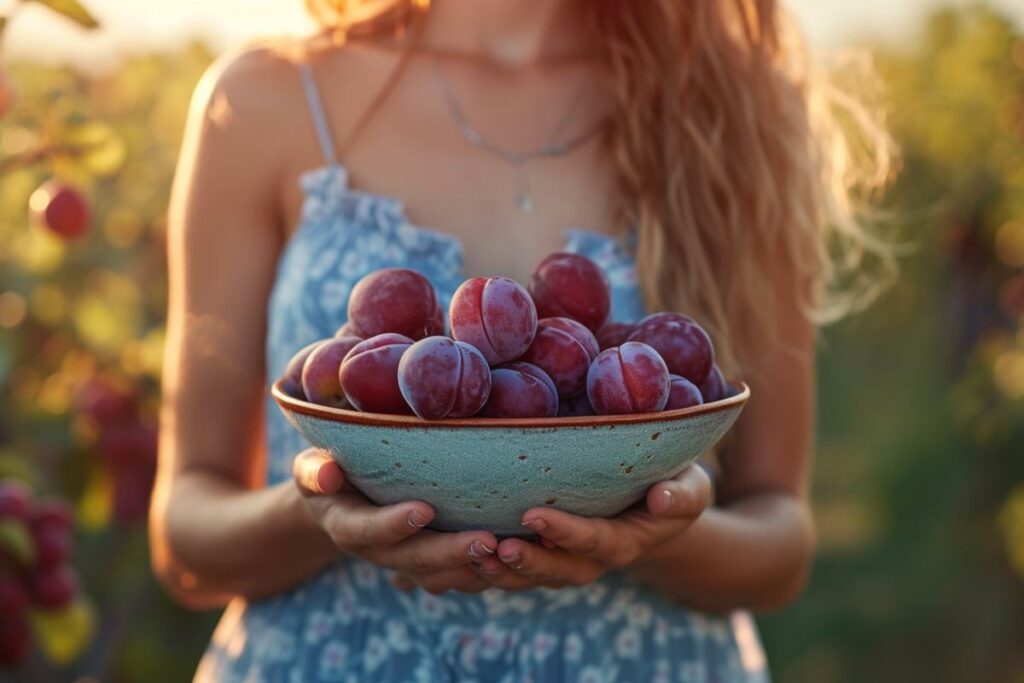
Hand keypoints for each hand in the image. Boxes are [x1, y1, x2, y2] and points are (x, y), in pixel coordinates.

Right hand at [293, 448, 498, 594]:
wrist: (342, 501)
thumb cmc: (330, 471)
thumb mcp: (312, 466)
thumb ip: (314, 470)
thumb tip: (326, 474)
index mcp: (347, 525)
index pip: (368, 530)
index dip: (393, 524)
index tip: (424, 509)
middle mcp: (378, 551)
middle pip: (415, 559)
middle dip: (450, 553)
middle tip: (487, 540)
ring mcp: (405, 562)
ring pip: (440, 576)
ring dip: (473, 568)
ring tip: (507, 551)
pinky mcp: (431, 564)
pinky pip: (458, 577)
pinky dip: (485, 572)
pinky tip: (515, 556)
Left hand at [467, 464, 711, 590]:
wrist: (654, 499)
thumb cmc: (673, 483)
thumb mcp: (691, 486)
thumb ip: (683, 495)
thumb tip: (662, 498)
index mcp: (625, 542)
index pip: (594, 541)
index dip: (565, 533)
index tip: (533, 515)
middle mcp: (591, 559)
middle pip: (556, 569)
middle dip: (526, 561)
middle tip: (494, 546)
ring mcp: (564, 559)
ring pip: (529, 576)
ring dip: (499, 570)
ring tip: (471, 553)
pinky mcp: (541, 552)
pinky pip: (513, 568)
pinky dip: (485, 566)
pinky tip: (458, 552)